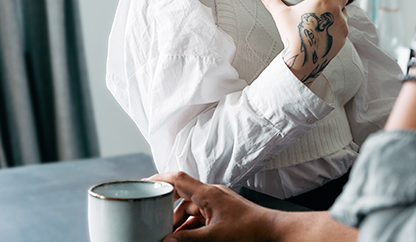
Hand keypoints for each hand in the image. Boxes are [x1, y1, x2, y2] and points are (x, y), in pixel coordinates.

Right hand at [147, 172, 357, 241]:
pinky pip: (200, 215)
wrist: (274, 232)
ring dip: (178, 221)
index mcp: (208, 193)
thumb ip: (187, 239)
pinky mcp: (223, 212)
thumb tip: (165, 241)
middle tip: (151, 219)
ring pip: (190, 207)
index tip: (141, 184)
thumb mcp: (214, 237)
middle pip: (181, 194)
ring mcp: (218, 202)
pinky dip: (190, 226)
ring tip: (168, 236)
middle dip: (165, 208)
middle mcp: (212, 194)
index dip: (157, 178)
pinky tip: (184, 238)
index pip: (177, 178)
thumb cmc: (250, 231)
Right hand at [260, 0, 350, 84]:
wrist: (303, 60)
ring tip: (331, 8)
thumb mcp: (281, 15)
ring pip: (345, 9)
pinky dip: (339, 21)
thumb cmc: (292, 35)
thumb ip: (272, 2)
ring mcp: (341, 23)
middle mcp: (335, 9)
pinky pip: (344, 24)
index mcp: (321, 0)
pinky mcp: (343, 36)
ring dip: (340, 6)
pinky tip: (330, 25)